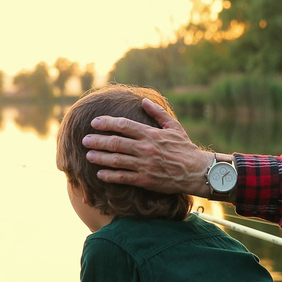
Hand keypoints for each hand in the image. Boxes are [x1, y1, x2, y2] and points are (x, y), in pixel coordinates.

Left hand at [82, 99, 214, 195]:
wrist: (196, 171)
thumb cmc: (185, 148)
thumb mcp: (174, 127)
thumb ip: (158, 113)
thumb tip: (144, 101)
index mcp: (151, 134)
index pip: (124, 125)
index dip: (107, 123)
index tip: (94, 123)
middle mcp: (145, 148)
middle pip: (115, 143)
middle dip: (98, 141)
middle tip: (85, 140)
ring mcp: (144, 165)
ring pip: (116, 160)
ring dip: (100, 157)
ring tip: (88, 155)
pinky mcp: (146, 180)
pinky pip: (124, 177)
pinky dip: (110, 175)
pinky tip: (100, 174)